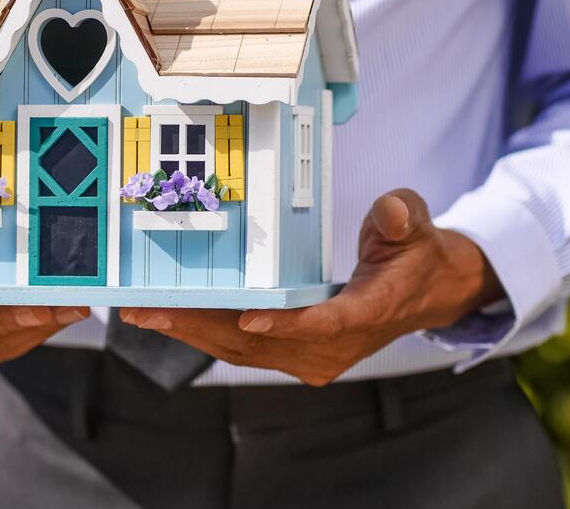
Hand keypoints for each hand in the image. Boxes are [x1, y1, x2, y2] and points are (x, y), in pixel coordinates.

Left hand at [119, 189, 502, 385]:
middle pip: (264, 341)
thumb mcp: (416, 223)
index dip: (287, 322)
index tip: (249, 318)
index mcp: (369, 310)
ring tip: (144, 314)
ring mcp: (315, 356)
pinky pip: (244, 352)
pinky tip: (171, 319)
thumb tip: (390, 212)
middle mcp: (337, 344)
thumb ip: (401, 216)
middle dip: (203, 325)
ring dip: (192, 333)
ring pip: (245, 351)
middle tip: (150, 309)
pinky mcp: (297, 356)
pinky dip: (205, 336)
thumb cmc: (414, 252)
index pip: (325, 322)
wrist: (425, 293)